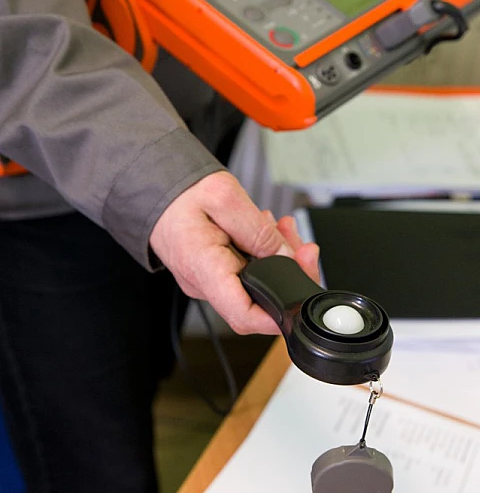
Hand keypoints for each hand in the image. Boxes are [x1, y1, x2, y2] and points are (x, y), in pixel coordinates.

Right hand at [149, 171, 320, 334]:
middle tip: (301, 244)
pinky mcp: (214, 272)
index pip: (244, 316)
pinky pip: (246, 272)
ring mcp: (209, 281)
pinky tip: (267, 231)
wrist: (153, 188)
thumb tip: (288, 258)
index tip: (301, 298)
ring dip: (278, 256)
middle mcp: (204, 284)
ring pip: (256, 283)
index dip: (279, 316)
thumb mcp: (225, 198)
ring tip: (281, 227)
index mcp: (204, 268)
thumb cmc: (180, 193)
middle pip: (259, 298)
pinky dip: (262, 252)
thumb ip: (258, 231)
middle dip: (289, 271)